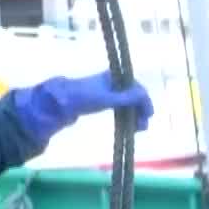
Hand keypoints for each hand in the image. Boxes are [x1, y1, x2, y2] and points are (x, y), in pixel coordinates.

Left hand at [12, 71, 153, 143]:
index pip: (137, 88)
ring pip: (130, 104)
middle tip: (142, 127)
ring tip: (137, 130)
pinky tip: (129, 126)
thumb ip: (126, 97)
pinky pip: (122, 108)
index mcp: (116, 78)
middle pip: (135, 96)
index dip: (145, 102)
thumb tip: (144, 95)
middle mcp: (115, 83)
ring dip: (135, 115)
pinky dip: (127, 116)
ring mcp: (110, 92)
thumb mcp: (107, 98)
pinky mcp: (105, 101)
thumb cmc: (83, 97)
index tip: (148, 116)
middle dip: (141, 111)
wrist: (61, 102)